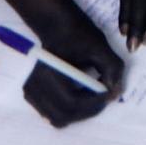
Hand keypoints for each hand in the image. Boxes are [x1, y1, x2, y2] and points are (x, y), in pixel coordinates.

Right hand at [23, 10, 125, 128]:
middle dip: (88, 110)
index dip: (94, 103)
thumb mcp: (100, 47)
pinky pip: (52, 113)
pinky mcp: (32, 95)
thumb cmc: (78, 34)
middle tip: (105, 98)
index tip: (110, 94)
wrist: (57, 27)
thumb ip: (112, 69)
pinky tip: (81, 95)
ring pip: (57, 118)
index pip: (71, 102)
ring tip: (93, 95)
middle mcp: (34, 85)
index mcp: (48, 72)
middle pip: (63, 115)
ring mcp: (30, 92)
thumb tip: (115, 93)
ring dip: (79, 112)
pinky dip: (69, 110)